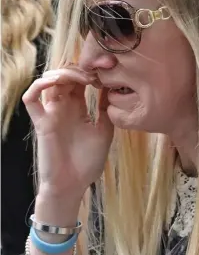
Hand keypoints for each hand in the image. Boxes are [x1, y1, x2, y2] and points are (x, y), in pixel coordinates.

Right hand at [22, 66, 113, 203]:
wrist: (73, 185)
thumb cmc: (88, 161)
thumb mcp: (104, 130)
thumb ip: (104, 109)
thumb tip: (111, 87)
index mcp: (77, 107)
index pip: (78, 79)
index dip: (89, 72)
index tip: (105, 74)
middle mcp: (62, 107)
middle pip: (63, 76)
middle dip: (78, 69)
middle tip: (95, 74)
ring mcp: (51, 113)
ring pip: (48, 81)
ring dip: (63, 73)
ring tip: (82, 78)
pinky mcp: (41, 122)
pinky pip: (31, 99)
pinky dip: (38, 86)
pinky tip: (55, 82)